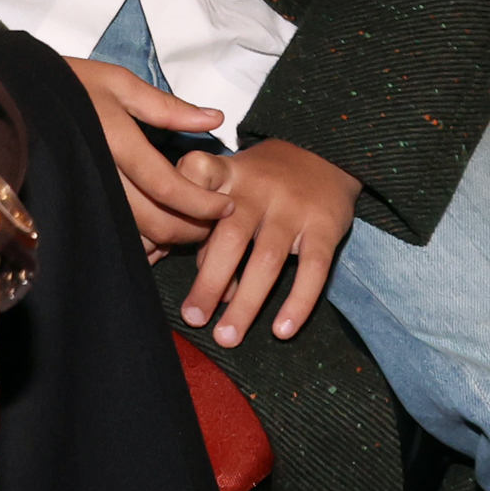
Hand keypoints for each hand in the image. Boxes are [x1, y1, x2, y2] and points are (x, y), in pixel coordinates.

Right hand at [65, 58, 235, 251]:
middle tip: (214, 221)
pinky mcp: (74, 204)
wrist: (15, 95)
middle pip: (154, 221)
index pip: (168, 187)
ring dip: (168, 237)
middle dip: (191, 228)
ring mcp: (84, 195)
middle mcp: (100, 175)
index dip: (202, 203)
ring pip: (134, 234)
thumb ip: (168, 107)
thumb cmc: (70, 84)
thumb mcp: (120, 83)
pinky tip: (155, 227)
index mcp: (117, 141)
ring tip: (190, 224)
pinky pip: (113, 234)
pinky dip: (141, 238)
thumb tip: (215, 119)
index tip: (227, 205)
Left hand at [169, 138, 357, 348]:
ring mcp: (293, 207)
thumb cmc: (263, 181)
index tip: (163, 240)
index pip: (197, 174)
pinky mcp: (325, 226)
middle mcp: (258, 189)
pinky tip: (282, 330)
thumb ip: (210, 227)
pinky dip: (298, 303)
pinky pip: (314, 269)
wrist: (327, 153)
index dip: (180, 202)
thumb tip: (210, 294)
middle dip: (209, 281)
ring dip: (245, 303)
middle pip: (230, 236)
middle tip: (193, 319)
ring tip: (227, 337)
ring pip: (266, 260)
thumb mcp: (232, 182)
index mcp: (228, 174)